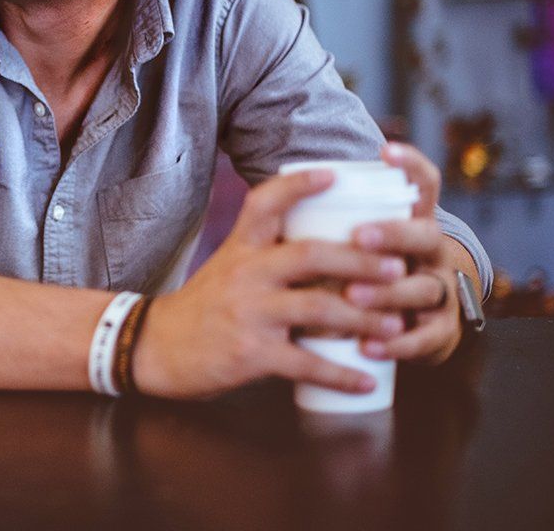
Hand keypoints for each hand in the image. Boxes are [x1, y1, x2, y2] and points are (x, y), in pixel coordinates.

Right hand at [132, 168, 406, 399]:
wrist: (155, 347)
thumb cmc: (203, 306)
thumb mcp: (228, 266)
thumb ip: (269, 255)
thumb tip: (330, 247)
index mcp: (241, 247)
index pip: (267, 203)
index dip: (299, 184)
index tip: (334, 174)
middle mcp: (246, 273)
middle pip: (311, 255)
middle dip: (361, 260)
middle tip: (397, 268)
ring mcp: (249, 312)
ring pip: (318, 308)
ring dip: (365, 318)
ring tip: (397, 325)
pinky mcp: (251, 353)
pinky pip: (306, 362)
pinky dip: (341, 374)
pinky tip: (365, 380)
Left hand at [345, 143, 471, 365]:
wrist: (409, 331)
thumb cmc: (365, 277)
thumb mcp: (355, 247)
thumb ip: (334, 222)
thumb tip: (283, 185)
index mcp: (411, 224)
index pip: (423, 186)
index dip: (411, 165)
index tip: (385, 150)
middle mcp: (432, 253)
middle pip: (425, 234)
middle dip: (393, 233)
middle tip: (359, 235)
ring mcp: (440, 292)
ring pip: (423, 288)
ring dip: (387, 292)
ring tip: (353, 295)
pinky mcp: (440, 332)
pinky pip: (425, 338)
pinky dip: (397, 343)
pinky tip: (370, 346)